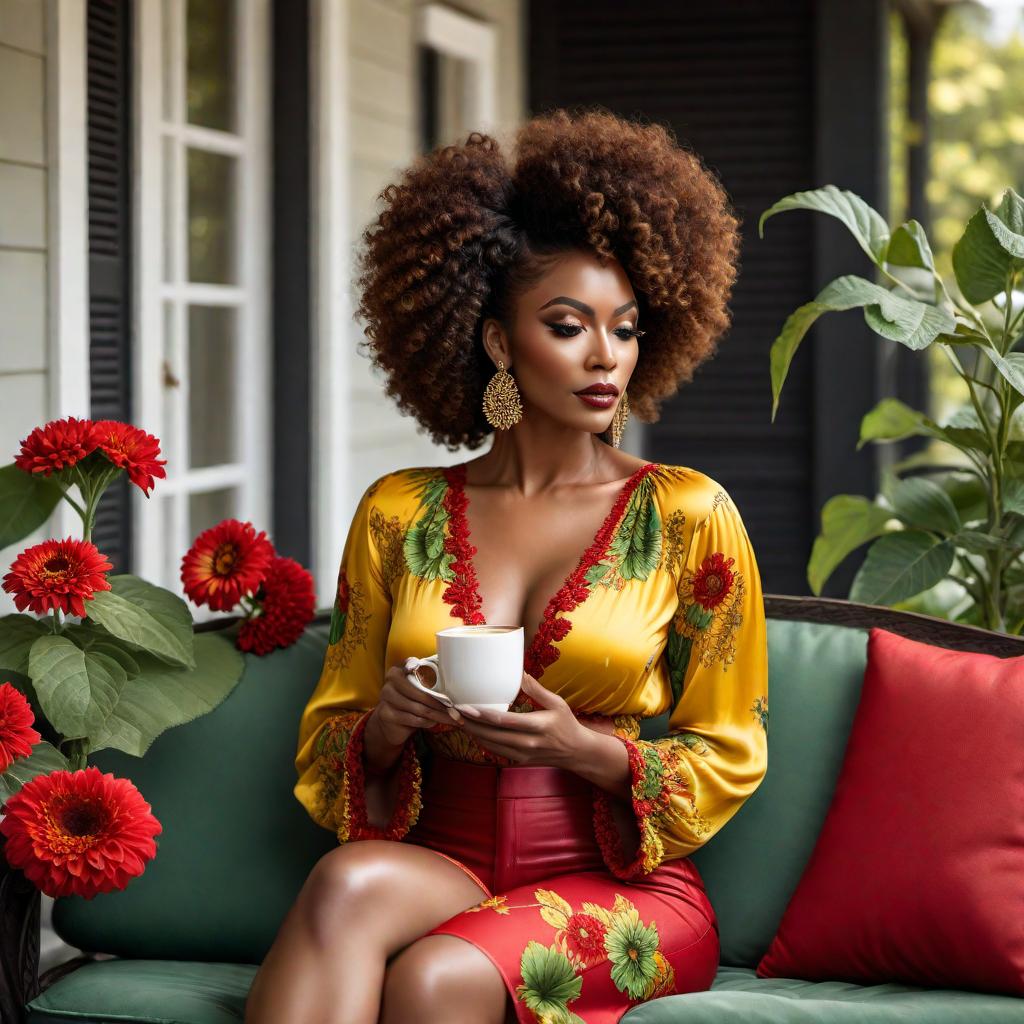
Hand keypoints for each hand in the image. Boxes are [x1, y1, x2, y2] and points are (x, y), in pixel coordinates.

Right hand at [370, 662, 459, 747]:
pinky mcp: (386, 715)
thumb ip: (427, 680)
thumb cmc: (408, 701)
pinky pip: (414, 719)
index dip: (437, 686)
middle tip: (457, 711)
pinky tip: (435, 722)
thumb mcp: (415, 688)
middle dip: (442, 705)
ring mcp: (386, 699)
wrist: (389, 723)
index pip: (421, 676)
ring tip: (452, 719)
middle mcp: (389, 683)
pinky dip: (428, 722)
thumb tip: (454, 679)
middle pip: (422, 695)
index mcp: (397, 671)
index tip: (452, 694)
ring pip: (420, 709)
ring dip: (439, 716)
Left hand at [453, 671, 589, 766]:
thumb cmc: (567, 725)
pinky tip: (472, 730)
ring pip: (490, 745)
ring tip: (457, 720)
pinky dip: (482, 741)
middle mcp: (527, 743)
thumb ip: (536, 689)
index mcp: (537, 726)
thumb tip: (519, 672)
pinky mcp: (518, 761)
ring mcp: (522, 755)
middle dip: (470, 724)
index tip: (466, 706)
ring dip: (472, 733)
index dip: (482, 715)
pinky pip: (495, 751)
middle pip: (491, 735)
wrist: (576, 753)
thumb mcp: (556, 703)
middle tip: (452, 712)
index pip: (504, 722)